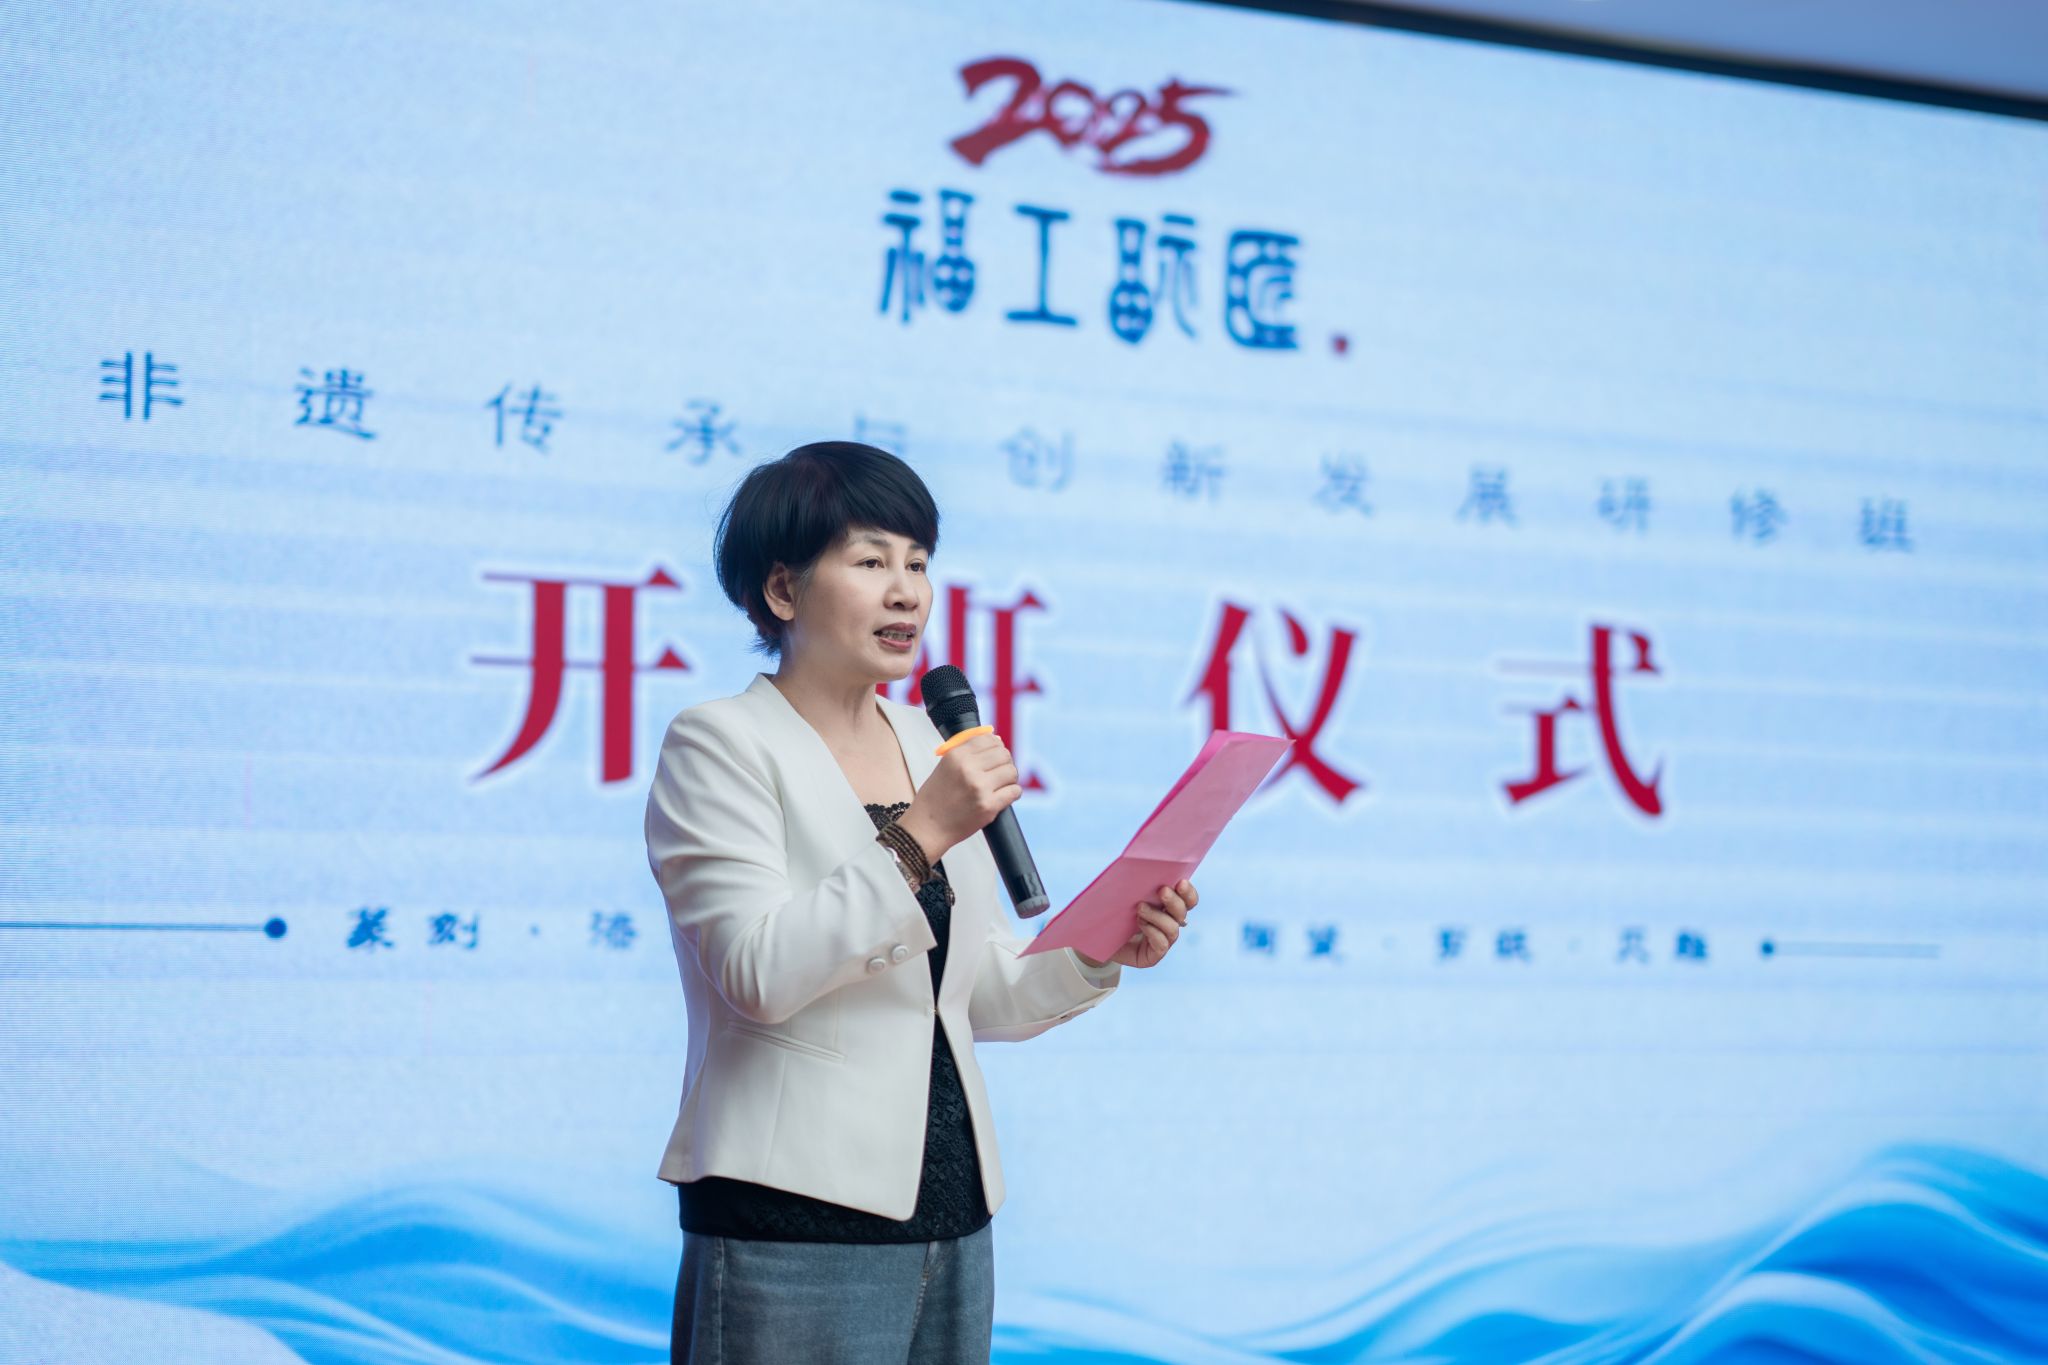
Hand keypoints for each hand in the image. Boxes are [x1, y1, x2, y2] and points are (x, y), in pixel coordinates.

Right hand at [896, 733, 1020, 863]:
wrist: (928, 827)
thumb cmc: (936, 798)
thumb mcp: (945, 766)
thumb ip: (968, 752)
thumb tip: (997, 739)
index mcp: (956, 755)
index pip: (988, 739)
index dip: (995, 746)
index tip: (994, 755)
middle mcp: (968, 768)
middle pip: (1003, 754)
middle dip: (1004, 762)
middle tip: (998, 773)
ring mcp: (979, 787)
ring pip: (1011, 771)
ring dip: (1009, 778)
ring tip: (1000, 785)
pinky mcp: (988, 806)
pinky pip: (1014, 791)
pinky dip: (1012, 793)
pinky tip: (1003, 796)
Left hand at [1082, 879, 1196, 969]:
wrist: (1098, 937)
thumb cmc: (1112, 912)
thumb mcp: (1124, 894)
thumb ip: (1137, 884)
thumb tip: (1142, 867)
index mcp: (1167, 907)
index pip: (1188, 900)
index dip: (1188, 892)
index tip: (1180, 881)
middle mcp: (1169, 923)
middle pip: (1184, 912)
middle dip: (1175, 901)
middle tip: (1162, 891)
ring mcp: (1163, 941)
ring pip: (1173, 928)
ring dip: (1158, 916)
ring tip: (1140, 908)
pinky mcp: (1153, 956)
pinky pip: (1162, 944)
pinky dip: (1153, 932)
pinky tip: (1140, 925)